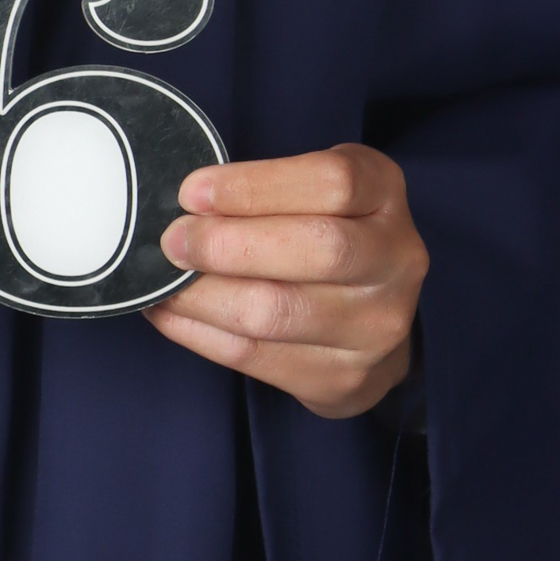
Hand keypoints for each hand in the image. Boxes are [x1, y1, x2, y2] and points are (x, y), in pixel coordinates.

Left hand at [145, 144, 426, 419]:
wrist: (372, 319)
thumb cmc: (327, 230)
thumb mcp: (316, 190)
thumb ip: (270, 188)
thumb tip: (187, 202)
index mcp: (385, 194)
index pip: (332, 182)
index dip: (255, 186)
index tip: (193, 193)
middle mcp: (396, 260)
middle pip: (317, 249)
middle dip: (228, 244)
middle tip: (173, 240)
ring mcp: (377, 326)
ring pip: (278, 312)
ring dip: (204, 296)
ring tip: (163, 280)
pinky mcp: (344, 378)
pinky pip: (256, 356)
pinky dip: (199, 333)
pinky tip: (169, 313)